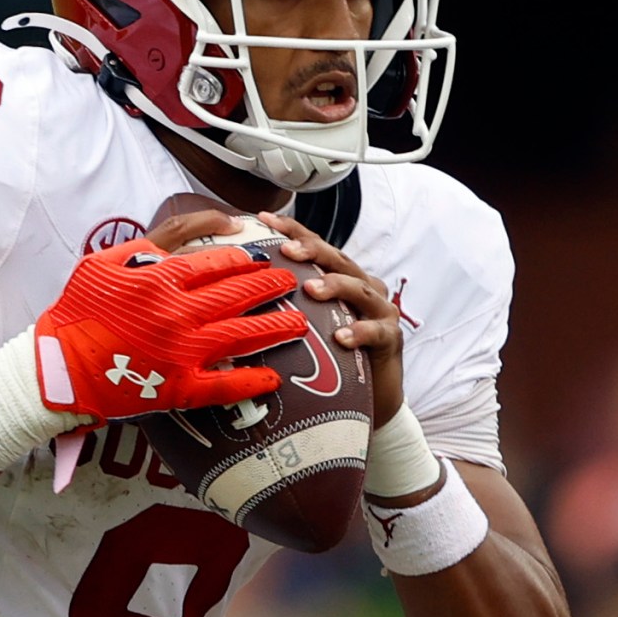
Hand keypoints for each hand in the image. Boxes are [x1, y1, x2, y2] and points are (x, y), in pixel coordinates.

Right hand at [34, 238, 306, 423]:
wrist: (56, 367)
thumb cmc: (78, 311)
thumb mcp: (107, 260)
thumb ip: (158, 239)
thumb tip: (211, 223)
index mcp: (159, 279)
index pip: (218, 262)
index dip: (244, 258)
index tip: (260, 258)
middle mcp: (176, 313)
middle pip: (239, 294)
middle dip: (271, 286)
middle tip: (290, 282)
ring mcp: (180, 351)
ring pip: (242, 335)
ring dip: (276, 327)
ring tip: (298, 321)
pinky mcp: (177, 387)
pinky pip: (224, 385)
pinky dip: (252, 381)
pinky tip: (273, 377)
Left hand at [261, 211, 403, 428]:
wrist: (370, 397)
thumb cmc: (330, 357)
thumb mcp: (303, 325)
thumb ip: (280, 306)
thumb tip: (227, 296)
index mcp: (339, 278)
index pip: (315, 247)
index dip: (292, 230)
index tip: (263, 219)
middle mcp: (361, 286)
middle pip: (337, 260)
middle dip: (312, 251)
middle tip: (285, 249)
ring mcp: (379, 310)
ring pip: (359, 289)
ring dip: (334, 286)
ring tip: (311, 288)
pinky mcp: (390, 338)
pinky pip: (375, 331)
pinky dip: (358, 331)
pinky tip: (340, 337)